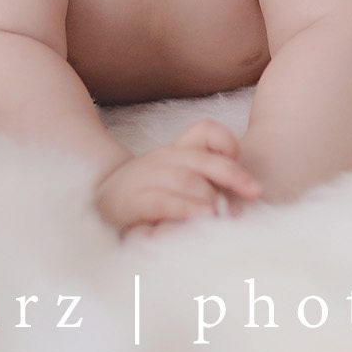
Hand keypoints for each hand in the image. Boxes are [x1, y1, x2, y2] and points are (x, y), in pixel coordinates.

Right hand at [95, 119, 261, 235]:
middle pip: (201, 158)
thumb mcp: (175, 185)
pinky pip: (161, 202)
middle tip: (256, 191)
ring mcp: (143, 178)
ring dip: (210, 196)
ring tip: (229, 214)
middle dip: (232, 173)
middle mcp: (160, 159)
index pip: (203, 131)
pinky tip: (200, 220)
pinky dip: (183, 210)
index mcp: (174, 152)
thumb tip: (242, 200)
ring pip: (184, 179)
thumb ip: (204, 184)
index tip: (242, 158)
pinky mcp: (129, 203)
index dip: (224, 141)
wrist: (95, 209)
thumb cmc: (145, 199)